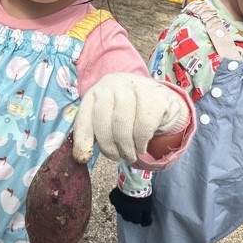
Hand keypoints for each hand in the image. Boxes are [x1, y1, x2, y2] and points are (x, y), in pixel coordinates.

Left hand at [72, 73, 188, 163]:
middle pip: (103, 123)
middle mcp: (112, 84)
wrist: (160, 99)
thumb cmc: (129, 112)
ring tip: (130, 155)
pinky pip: (143, 127)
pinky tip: (142, 146)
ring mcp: (134, 87)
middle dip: (108, 147)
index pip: (84, 116)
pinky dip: (141, 142)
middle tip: (117, 157)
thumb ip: (95, 130)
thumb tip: (82, 156)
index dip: (82, 139)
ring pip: (123, 126)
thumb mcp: (109, 117)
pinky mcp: (155, 95)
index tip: (83, 158)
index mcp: (96, 92)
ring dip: (126, 148)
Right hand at [109, 187, 152, 225]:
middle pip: (127, 217)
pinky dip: (117, 200)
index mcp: (132, 216)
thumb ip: (147, 217)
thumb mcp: (148, 207)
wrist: (133, 183)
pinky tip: (121, 196)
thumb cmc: (142, 196)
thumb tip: (145, 224)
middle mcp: (122, 213)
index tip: (142, 213)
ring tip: (128, 202)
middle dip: (131, 215)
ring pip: (120, 210)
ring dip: (124, 208)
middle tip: (135, 208)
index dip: (140, 217)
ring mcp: (116, 205)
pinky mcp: (112, 197)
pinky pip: (114, 201)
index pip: (136, 221)